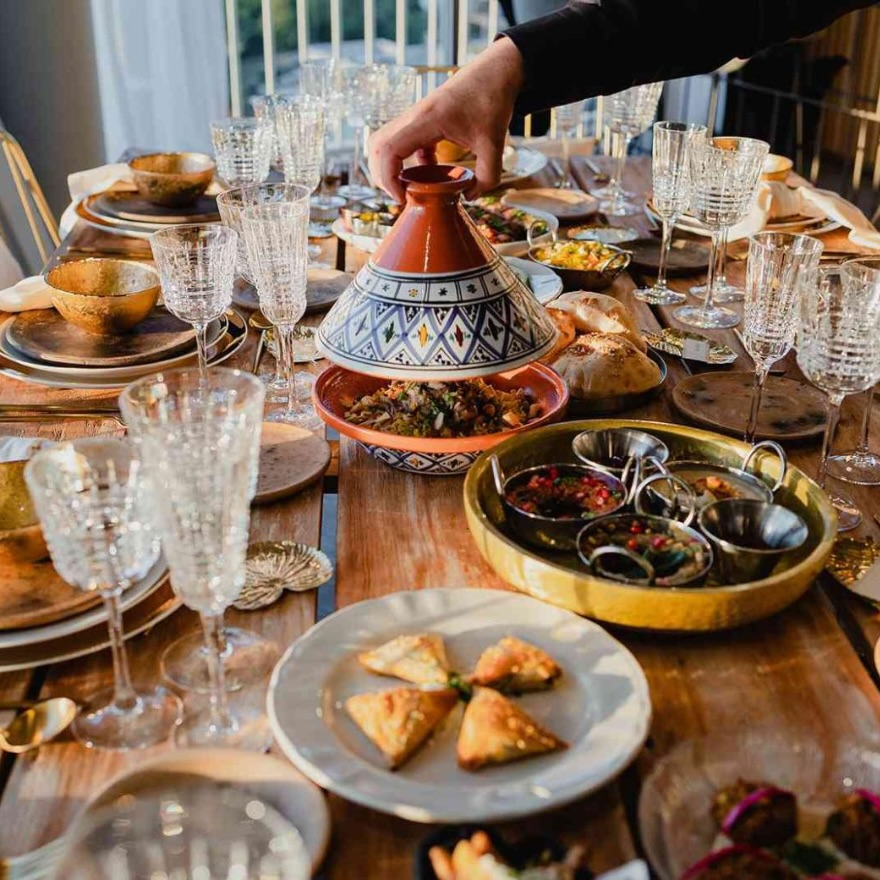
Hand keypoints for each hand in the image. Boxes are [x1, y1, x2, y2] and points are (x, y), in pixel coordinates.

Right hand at [368, 37, 524, 202]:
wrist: (496, 71)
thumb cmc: (494, 101)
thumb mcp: (495, 143)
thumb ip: (487, 176)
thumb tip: (469, 197)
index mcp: (428, 119)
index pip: (389, 149)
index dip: (388, 178)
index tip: (402, 197)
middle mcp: (415, 115)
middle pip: (377, 146)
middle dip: (381, 175)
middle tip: (401, 195)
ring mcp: (416, 116)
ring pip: (386, 142)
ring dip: (390, 166)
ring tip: (410, 186)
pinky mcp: (423, 119)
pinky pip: (403, 141)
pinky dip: (408, 160)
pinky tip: (429, 171)